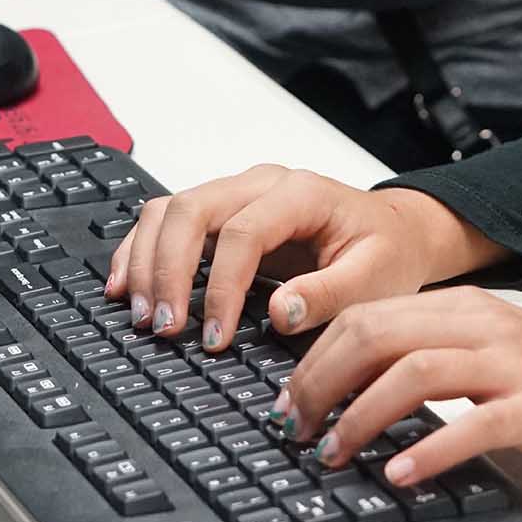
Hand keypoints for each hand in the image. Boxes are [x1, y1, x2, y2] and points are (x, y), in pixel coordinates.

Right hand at [106, 166, 497, 340]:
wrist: (395, 233)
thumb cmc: (387, 253)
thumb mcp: (376, 279)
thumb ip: (329, 295)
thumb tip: (278, 312)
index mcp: (301, 193)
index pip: (242, 232)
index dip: (220, 287)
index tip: (213, 337)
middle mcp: (261, 184)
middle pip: (191, 209)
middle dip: (167, 269)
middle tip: (162, 325)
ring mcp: (237, 194)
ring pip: (169, 210)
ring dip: (146, 260)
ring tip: (140, 314)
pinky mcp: (222, 214)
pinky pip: (167, 220)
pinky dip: (141, 250)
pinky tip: (126, 285)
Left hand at [266, 285, 521, 488]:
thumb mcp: (492, 354)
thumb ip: (433, 360)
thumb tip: (358, 389)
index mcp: (464, 309)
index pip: (367, 315)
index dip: (314, 359)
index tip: (290, 400)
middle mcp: (482, 326)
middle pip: (375, 335)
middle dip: (321, 382)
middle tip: (297, 427)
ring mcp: (512, 365)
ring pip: (412, 373)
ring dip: (360, 416)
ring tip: (335, 452)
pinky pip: (472, 424)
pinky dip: (428, 450)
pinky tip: (402, 474)